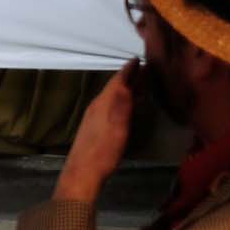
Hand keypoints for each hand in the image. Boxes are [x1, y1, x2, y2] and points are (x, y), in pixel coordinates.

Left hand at [56, 60, 137, 202]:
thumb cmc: (103, 150)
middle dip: (130, 78)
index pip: (117, 81)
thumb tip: (127, 83)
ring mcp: (95, 116)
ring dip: (127, 88)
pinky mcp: (97, 127)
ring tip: (141, 84)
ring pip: (113, 96)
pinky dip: (123, 100)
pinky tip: (129, 105)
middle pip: (115, 87)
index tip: (138, 58)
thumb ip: (121, 104)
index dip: (128, 70)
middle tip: (146, 69)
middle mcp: (97, 106)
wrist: (84, 171)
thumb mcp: (117, 127)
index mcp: (102, 103)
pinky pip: (111, 105)